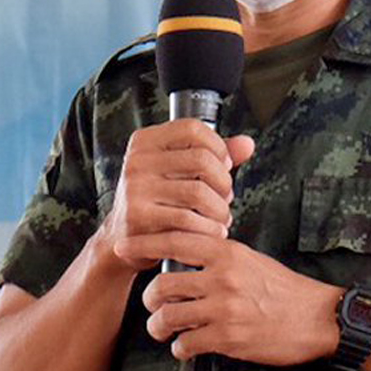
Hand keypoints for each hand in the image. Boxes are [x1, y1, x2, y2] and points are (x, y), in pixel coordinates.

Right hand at [95, 121, 256, 272]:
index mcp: (145, 141)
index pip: (192, 129)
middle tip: (225, 197)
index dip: (218, 146)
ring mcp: (136, 188)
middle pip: (202, 160)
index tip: (224, 166)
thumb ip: (213, 156)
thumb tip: (246, 144)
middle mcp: (137, 161)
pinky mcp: (139, 216)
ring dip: (219, 210)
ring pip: (199, 193)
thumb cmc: (157, 203)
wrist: (123, 241)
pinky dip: (209, 229)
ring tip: (220, 218)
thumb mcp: (178, 172)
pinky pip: (188, 220)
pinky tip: (211, 231)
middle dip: (223, 182)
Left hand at [141, 235, 342, 366]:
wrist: (318, 318)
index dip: (143, 244)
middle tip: (154, 306)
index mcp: (227, 252)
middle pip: (162, 286)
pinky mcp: (229, 339)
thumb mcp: (250, 259)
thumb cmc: (283, 288)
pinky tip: (187, 346)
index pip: (175, 241)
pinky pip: (186, 344)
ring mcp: (224, 309)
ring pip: (168, 317)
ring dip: (159, 327)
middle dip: (150, 299)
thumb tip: (181, 254)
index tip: (122, 247)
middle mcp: (222, 278)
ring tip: (163, 329)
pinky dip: (180, 348)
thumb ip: (217, 256)